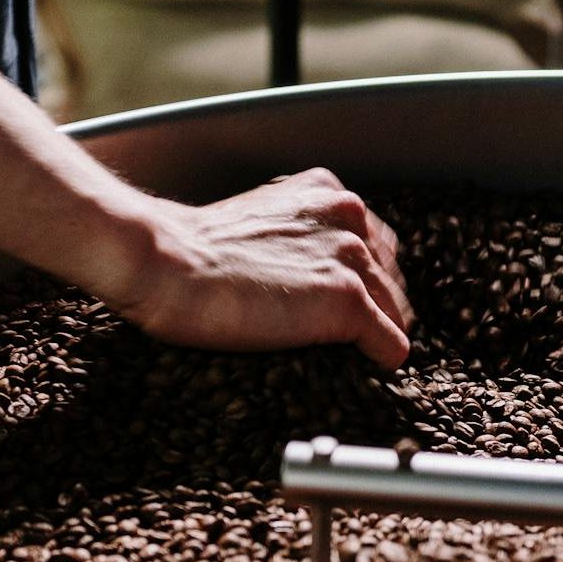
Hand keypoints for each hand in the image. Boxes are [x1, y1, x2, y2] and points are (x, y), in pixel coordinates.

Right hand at [108, 168, 413, 368]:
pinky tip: (357, 367)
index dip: (361, 281)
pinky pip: (391, 346)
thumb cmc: (193, 251)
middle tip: (339, 335)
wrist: (167, 264)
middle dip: (373, 307)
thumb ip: (297, 236)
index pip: (376, 246)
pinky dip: (378, 361)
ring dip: (374, 336)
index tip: (337, 304)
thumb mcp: (259, 223)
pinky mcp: (348, 303)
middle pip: (392, 280)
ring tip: (344, 354)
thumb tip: (309, 277)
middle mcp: (350, 220)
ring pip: (395, 312)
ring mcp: (352, 261)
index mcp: (328, 194)